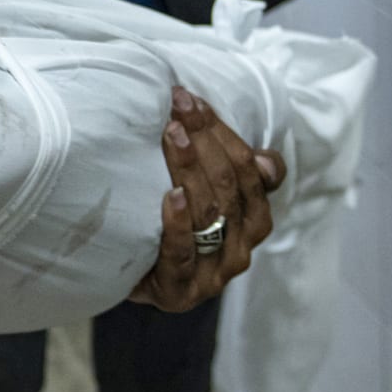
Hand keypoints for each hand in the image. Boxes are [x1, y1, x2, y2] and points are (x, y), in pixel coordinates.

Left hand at [130, 86, 285, 311]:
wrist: (124, 277)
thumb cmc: (167, 227)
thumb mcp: (202, 195)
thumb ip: (235, 173)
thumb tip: (266, 161)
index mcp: (254, 220)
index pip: (249, 169)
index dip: (222, 132)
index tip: (190, 99)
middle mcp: (240, 247)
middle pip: (231, 187)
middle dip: (205, 142)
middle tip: (177, 108)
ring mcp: (212, 273)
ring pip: (209, 214)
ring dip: (190, 169)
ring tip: (171, 135)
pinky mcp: (179, 292)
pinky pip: (181, 253)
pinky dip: (177, 223)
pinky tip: (170, 195)